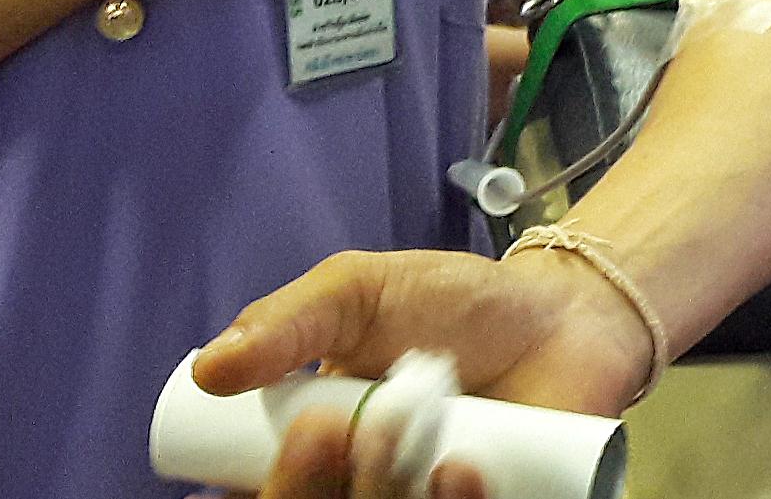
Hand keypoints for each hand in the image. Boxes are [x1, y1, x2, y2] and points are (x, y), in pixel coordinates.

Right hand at [194, 245, 657, 495]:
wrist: (559, 313)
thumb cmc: (449, 303)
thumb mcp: (359, 291)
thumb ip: (290, 321)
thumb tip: (210, 368)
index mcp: (317, 455)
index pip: (272, 495)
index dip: (269, 488)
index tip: (273, 459)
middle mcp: (363, 493)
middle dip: (314, 490)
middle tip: (341, 430)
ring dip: (388, 496)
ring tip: (430, 445)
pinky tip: (467, 472)